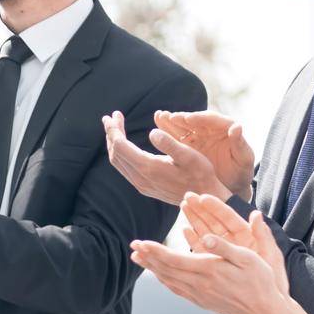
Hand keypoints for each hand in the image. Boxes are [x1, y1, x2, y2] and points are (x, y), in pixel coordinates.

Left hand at [102, 111, 231, 205]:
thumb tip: (151, 132)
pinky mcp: (144, 187)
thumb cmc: (200, 174)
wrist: (203, 199)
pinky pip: (124, 168)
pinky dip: (120, 153)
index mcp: (148, 167)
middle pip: (115, 153)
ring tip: (114, 128)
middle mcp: (140, 178)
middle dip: (111, 134)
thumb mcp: (189, 156)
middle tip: (110, 117)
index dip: (115, 129)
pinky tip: (125, 145)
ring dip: (113, 144)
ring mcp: (140, 184)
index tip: (114, 114)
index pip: (120, 146)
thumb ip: (169, 144)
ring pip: (118, 162)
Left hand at [129, 231, 302, 313]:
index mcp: (208, 270)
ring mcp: (198, 295)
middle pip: (165, 270)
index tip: (140, 242)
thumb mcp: (248, 259)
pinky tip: (159, 275)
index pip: (173, 259)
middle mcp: (199, 284)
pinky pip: (176, 289)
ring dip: (152, 268)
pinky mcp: (201, 301)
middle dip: (147, 257)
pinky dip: (163, 280)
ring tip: (138, 259)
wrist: (264, 313)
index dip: (155, 251)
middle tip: (132, 246)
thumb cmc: (260, 283)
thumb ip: (224, 247)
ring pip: (168, 280)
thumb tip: (205, 237)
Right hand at [155, 111, 255, 200]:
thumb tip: (236, 126)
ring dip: (172, 121)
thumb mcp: (243, 159)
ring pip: (184, 126)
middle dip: (183, 119)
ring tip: (160, 116)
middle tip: (171, 117)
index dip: (201, 119)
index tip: (189, 118)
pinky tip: (157, 122)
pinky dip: (167, 129)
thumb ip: (239, 143)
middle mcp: (211, 130)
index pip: (213, 120)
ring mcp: (198, 137)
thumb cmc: (240, 174)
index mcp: (227, 130)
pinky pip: (176, 135)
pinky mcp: (188, 145)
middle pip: (195, 120)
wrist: (230, 187)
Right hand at [180, 193, 285, 283]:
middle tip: (187, 197)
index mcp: (248, 237)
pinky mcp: (217, 262)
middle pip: (215, 221)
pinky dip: (194, 238)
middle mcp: (235, 242)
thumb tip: (256, 215)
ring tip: (183, 207)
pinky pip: (203, 248)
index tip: (203, 197)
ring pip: (207, 232)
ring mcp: (225, 252)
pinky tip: (185, 230)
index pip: (229, 218)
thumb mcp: (270, 256)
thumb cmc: (273, 281)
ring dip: (195, 219)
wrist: (267, 304)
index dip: (216, 207)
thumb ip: (263, 236)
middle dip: (201, 209)